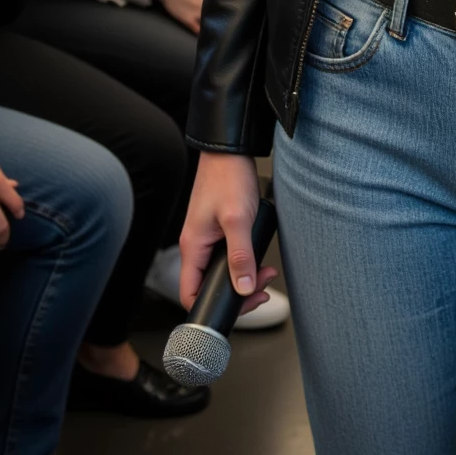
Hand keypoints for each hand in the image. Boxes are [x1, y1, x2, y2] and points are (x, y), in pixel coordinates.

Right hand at [179, 153, 275, 315]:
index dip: (212, 307)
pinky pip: (228, 255)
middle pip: (209, 285)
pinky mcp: (218, 228)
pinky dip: (244, 259)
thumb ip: (241, 255)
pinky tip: (258, 255)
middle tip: (260, 288)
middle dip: (238, 291)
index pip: (190, 293)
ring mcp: (207, 237)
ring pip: (221, 270)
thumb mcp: (238, 219)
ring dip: (244, 275)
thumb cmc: (228, 176)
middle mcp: (197, 245)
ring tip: (265, 272)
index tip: (241, 304)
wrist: (229, 149)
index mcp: (193, 247)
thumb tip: (244, 288)